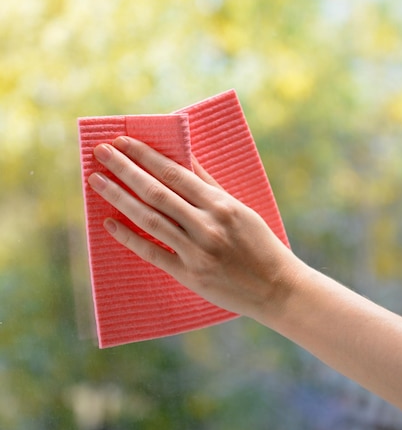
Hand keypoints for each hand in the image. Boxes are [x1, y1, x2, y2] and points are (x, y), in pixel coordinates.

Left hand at [88, 137, 300, 321]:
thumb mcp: (240, 208)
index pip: (173, 172)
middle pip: (156, 192)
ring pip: (149, 219)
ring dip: (119, 198)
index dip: (144, 155)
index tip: (122, 141)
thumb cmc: (260, 244)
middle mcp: (207, 225)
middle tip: (100, 152)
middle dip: (124, 169)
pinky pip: (152, 253)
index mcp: (221, 204)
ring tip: (97, 181)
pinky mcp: (189, 275)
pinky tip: (109, 222)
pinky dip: (129, 238)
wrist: (277, 288)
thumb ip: (210, 185)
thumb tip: (183, 158)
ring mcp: (196, 251)